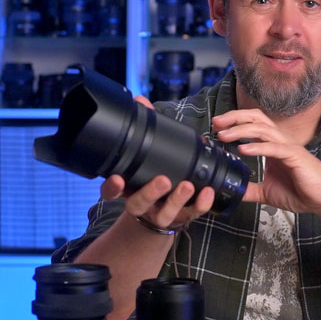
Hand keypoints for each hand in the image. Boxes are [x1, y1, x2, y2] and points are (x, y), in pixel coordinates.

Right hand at [99, 95, 215, 231]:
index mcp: (128, 190)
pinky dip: (201, 204)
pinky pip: (191, 214)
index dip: (112, 187)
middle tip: (163, 180)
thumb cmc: (151, 180)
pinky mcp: (181, 219)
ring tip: (188, 186)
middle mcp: (142, 205)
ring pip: (165, 213)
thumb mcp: (144, 159)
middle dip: (150, 192)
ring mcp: (161, 214)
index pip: (112, 191)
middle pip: (139, 203)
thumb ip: (145, 130)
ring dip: (177, 200)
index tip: (117, 178)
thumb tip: (140, 101)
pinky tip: (208, 192)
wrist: (157, 215)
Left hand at [212, 109, 320, 222]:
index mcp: (273, 146)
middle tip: (216, 123)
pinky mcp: (296, 157)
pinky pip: (274, 148)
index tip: (217, 127)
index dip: (235, 121)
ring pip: (263, 129)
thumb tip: (232, 191)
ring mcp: (288, 148)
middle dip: (235, 117)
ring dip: (241, 130)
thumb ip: (250, 189)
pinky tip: (243, 149)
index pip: (253, 124)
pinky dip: (257, 147)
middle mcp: (280, 142)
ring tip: (224, 135)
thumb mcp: (267, 192)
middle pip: (257, 118)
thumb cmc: (302, 192)